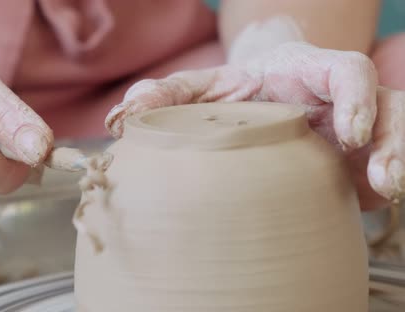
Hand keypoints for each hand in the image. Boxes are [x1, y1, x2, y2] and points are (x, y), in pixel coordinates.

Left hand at [106, 42, 404, 210]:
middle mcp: (338, 98)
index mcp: (305, 72)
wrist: (257, 97)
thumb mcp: (201, 89)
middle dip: (390, 137)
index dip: (354, 96)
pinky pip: (384, 165)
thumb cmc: (233, 92)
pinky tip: (373, 200)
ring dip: (396, 160)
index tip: (345, 133)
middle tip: (379, 173)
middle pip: (387, 105)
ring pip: (395, 134)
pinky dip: (383, 183)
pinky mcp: (355, 157)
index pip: (346, 70)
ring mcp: (354, 127)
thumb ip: (168, 96)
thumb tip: (125, 115)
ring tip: (386, 189)